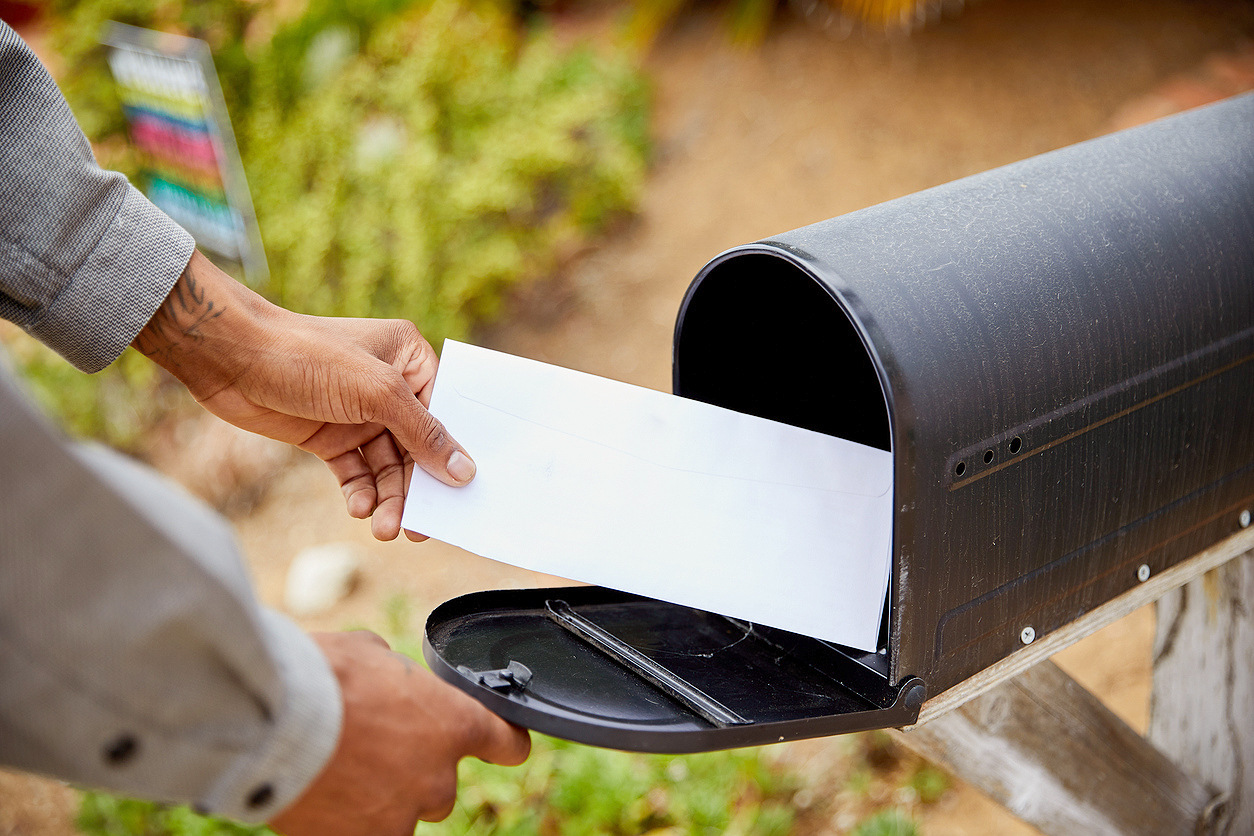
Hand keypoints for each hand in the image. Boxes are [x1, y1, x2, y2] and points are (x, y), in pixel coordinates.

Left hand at [133, 251, 468, 539]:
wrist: (231, 359)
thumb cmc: (308, 356)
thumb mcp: (377, 393)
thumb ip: (423, 434)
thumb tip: (464, 471)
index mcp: (410, 358)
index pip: (445, 412)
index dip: (454, 452)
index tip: (463, 493)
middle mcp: (388, 386)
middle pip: (417, 447)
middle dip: (417, 487)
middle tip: (421, 528)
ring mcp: (357, 413)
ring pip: (387, 466)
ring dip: (389, 498)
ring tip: (384, 528)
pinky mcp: (329, 435)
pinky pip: (356, 471)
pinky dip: (360, 492)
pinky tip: (359, 507)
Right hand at [269, 631, 530, 834]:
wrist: (271, 723)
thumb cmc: (322, 677)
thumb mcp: (371, 654)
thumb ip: (396, 675)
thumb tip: (388, 676)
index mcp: (454, 725)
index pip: (507, 744)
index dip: (503, 742)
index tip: (502, 744)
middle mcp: (436, 779)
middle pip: (442, 787)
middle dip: (414, 770)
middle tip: (372, 746)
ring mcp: (397, 819)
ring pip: (400, 816)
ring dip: (378, 798)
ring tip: (337, 770)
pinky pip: (360, 833)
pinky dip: (344, 819)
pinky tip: (319, 791)